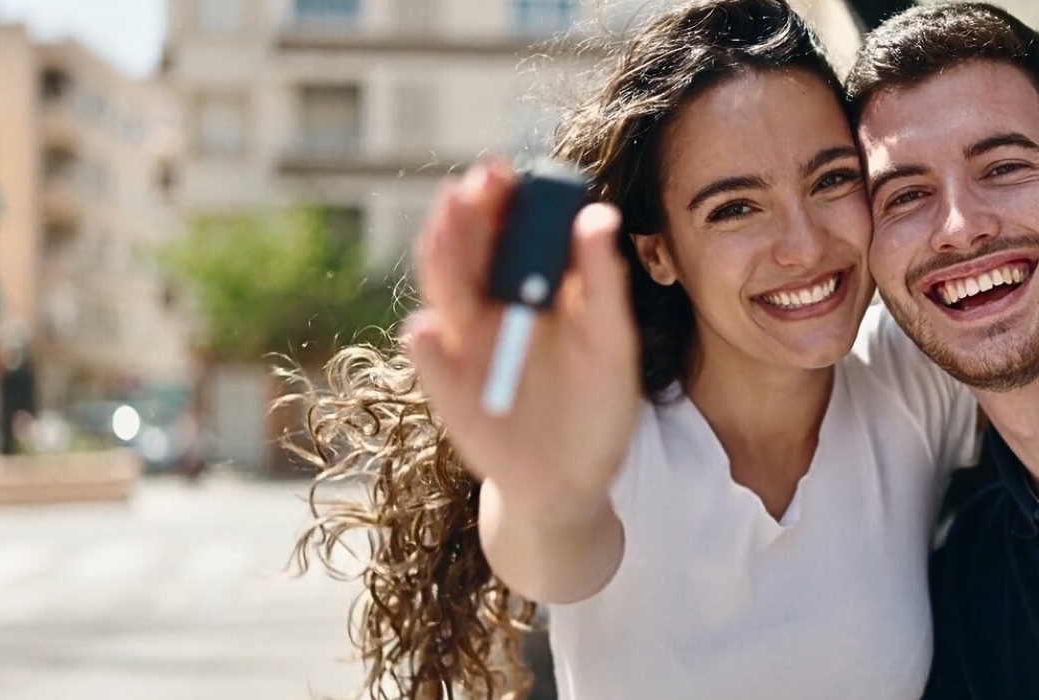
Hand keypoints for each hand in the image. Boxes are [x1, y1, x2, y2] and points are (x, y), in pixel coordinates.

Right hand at [402, 159, 639, 518]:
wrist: (574, 480)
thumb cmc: (598, 403)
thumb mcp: (612, 342)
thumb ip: (602, 282)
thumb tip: (600, 215)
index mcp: (531, 286)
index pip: (511, 230)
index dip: (506, 199)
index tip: (509, 171)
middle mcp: (490, 306)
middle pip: (471, 250)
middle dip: (468, 214)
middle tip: (475, 183)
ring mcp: (464, 345)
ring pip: (445, 292)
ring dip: (440, 257)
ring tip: (446, 227)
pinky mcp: (450, 391)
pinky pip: (432, 364)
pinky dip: (426, 348)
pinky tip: (426, 329)